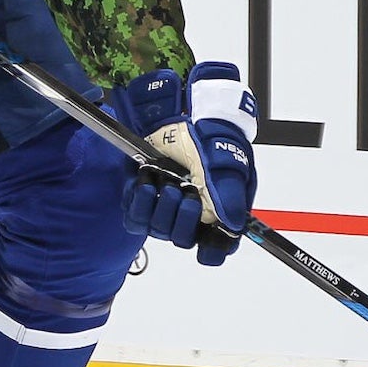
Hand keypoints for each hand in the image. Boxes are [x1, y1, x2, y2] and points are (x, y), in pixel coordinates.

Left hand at [109, 63, 258, 265]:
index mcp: (218, 213)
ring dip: (161, 210)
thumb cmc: (213, 139)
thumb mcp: (229, 163)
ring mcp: (165, 207)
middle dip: (182, 220)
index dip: (212, 251)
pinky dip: (139, 202)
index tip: (207, 240)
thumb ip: (231, 195)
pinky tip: (147, 183)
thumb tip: (233, 225)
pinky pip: (134, 217)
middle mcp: (192, 215)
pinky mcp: (142, 198)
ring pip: (157, 230)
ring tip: (167, 185)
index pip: (216, 251)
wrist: (185, 115)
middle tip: (186, 194)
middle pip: (182, 240)